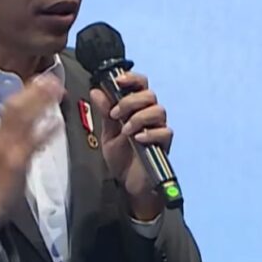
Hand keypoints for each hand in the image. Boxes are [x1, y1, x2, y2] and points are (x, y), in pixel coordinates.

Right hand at [0, 73, 65, 229]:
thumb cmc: (0, 178)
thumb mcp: (4, 149)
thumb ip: (16, 132)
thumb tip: (33, 114)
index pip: (11, 104)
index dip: (27, 89)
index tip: (42, 75)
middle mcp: (1, 136)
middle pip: (15, 107)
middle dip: (34, 91)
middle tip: (52, 78)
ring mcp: (8, 149)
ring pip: (23, 120)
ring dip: (39, 104)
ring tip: (57, 92)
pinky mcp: (17, 164)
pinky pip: (32, 144)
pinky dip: (44, 133)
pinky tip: (57, 124)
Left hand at [89, 72, 173, 220]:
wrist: (128, 183)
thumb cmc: (121, 157)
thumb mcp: (107, 133)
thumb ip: (104, 112)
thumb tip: (96, 90)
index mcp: (136, 108)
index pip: (140, 84)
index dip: (131, 78)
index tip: (118, 81)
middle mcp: (150, 115)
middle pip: (149, 94)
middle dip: (130, 101)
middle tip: (115, 115)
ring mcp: (159, 129)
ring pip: (158, 110)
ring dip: (138, 117)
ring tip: (125, 130)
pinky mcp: (165, 144)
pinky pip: (164, 131)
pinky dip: (150, 133)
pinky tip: (138, 139)